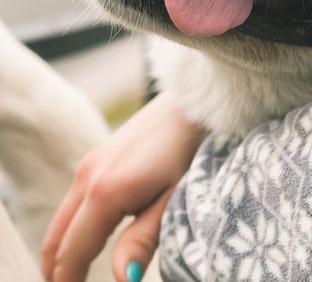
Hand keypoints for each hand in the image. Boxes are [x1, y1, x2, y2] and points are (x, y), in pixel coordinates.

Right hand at [41, 92, 206, 281]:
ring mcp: (88, 165)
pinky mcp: (96, 158)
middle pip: (57, 239)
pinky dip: (71, 228)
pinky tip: (86, 241)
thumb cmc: (192, 152)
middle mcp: (87, 178)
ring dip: (62, 250)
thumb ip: (144, 240)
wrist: (193, 106)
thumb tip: (122, 279)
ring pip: (61, 221)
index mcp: (105, 193)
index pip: (72, 253)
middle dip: (58, 271)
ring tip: (73, 276)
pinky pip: (73, 203)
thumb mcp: (175, 200)